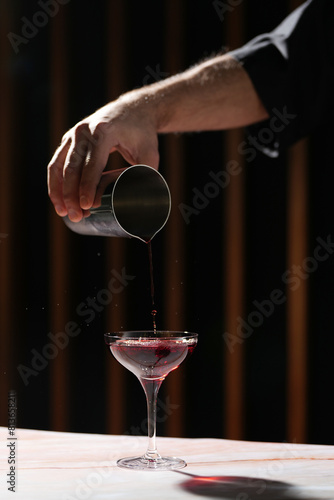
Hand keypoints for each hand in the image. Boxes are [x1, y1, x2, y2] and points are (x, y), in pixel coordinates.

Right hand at [47, 93, 159, 221]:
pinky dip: (55, 183)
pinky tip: (58, 201)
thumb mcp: (150, 154)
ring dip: (59, 192)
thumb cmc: (142, 134)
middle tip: (77, 216)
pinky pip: (56, 163)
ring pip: (58, 166)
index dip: (88, 187)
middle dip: (72, 195)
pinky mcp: (68, 141)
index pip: (92, 164)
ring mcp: (73, 135)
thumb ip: (146, 177)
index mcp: (104, 133)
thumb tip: (143, 204)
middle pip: (72, 167)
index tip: (87, 206)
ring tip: (64, 213)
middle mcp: (84, 132)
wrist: (132, 110)